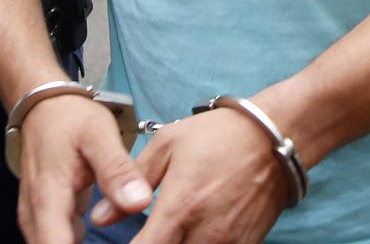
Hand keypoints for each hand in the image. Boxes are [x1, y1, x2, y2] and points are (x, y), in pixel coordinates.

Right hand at [18, 94, 151, 243]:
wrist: (44, 107)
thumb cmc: (71, 119)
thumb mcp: (99, 135)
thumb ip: (117, 171)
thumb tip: (139, 204)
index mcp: (48, 196)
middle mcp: (34, 214)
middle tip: (134, 243)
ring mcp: (35, 218)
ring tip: (121, 242)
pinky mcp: (42, 218)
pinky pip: (55, 243)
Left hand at [118, 109, 285, 243]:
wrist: (272, 139)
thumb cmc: (217, 136)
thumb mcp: (167, 144)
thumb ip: (131, 180)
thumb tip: (97, 217)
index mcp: (180, 206)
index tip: (123, 242)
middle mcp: (205, 232)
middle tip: (148, 235)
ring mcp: (228, 243)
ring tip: (168, 234)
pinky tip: (190, 234)